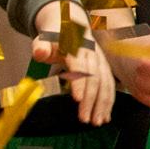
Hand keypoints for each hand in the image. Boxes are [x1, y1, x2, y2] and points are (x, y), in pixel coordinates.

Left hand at [32, 1, 114, 125]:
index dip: (80, 83)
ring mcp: (101, 62)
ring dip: (103, 104)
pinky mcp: (105, 69)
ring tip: (97, 122)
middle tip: (86, 120)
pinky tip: (106, 116)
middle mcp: (93, 55)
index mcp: (78, 48)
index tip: (78, 100)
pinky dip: (109, 102)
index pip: (80, 67)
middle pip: (95, 79)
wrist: (71, 26)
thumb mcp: (43, 39)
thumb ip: (40, 46)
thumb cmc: (55, 38)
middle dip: (92, 101)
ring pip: (106, 84)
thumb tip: (39, 52)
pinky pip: (110, 86)